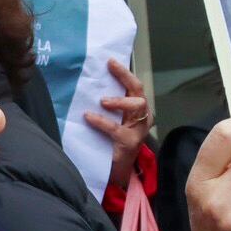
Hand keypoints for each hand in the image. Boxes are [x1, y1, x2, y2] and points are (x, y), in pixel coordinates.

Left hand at [86, 58, 152, 194]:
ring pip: (136, 107)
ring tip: (103, 101)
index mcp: (138, 109)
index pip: (135, 86)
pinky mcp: (129, 143)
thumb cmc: (112, 141)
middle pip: (138, 92)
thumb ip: (107, 105)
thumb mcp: (113, 119)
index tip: (110, 61)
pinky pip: (115, 129)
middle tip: (110, 69)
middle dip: (125, 78)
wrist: (118, 170)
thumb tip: (87, 85)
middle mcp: (142, 117)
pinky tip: (89, 117)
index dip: (124, 72)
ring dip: (119, 101)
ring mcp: (138, 131)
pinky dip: (101, 121)